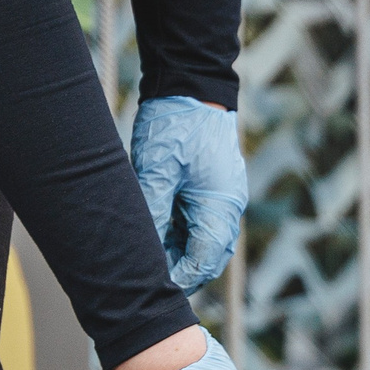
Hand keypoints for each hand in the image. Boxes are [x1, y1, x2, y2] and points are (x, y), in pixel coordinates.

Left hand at [130, 96, 245, 290]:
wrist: (192, 86)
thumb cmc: (175, 125)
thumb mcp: (156, 171)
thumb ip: (152, 214)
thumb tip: (143, 251)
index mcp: (220, 208)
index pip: (203, 261)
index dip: (178, 277)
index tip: (151, 284)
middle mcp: (227, 208)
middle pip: (207, 256)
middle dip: (180, 269)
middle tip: (145, 275)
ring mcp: (222, 198)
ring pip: (202, 240)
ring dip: (177, 250)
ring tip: (145, 253)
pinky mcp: (212, 188)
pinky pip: (199, 221)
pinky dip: (179, 231)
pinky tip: (155, 231)